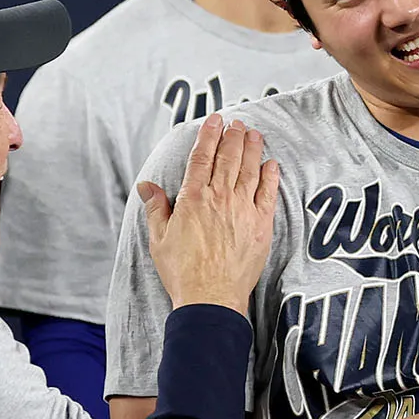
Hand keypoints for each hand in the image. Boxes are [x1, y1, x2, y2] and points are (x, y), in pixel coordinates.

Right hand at [139, 114, 279, 314]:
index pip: (202, 157)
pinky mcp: (260, 225)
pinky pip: (268, 194)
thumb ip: (156, 208)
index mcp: (193, 198)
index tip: (215, 120)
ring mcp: (243, 210)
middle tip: (236, 122)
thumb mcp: (159, 239)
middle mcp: (219, 198)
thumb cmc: (182, 272)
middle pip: (228, 158)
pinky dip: (271, 176)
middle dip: (233, 136)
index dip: (209, 135)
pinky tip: (271, 164)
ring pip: (250, 170)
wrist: (210, 298)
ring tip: (253, 134)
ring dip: (252, 149)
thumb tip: (146, 185)